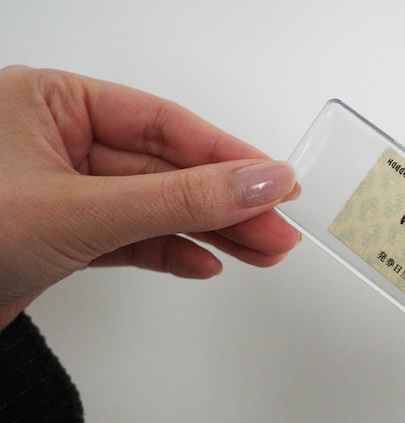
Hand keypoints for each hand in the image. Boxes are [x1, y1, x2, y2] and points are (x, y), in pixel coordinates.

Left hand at [0, 66, 300, 328]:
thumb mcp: (82, 210)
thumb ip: (178, 197)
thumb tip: (257, 182)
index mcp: (50, 102)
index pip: (164, 124)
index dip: (227, 155)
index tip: (277, 182)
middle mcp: (56, 140)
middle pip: (166, 168)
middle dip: (226, 203)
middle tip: (278, 228)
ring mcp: (60, 191)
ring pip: (153, 207)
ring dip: (207, 232)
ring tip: (261, 251)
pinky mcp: (60, 236)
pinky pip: (129, 238)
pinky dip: (167, 252)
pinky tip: (204, 262)